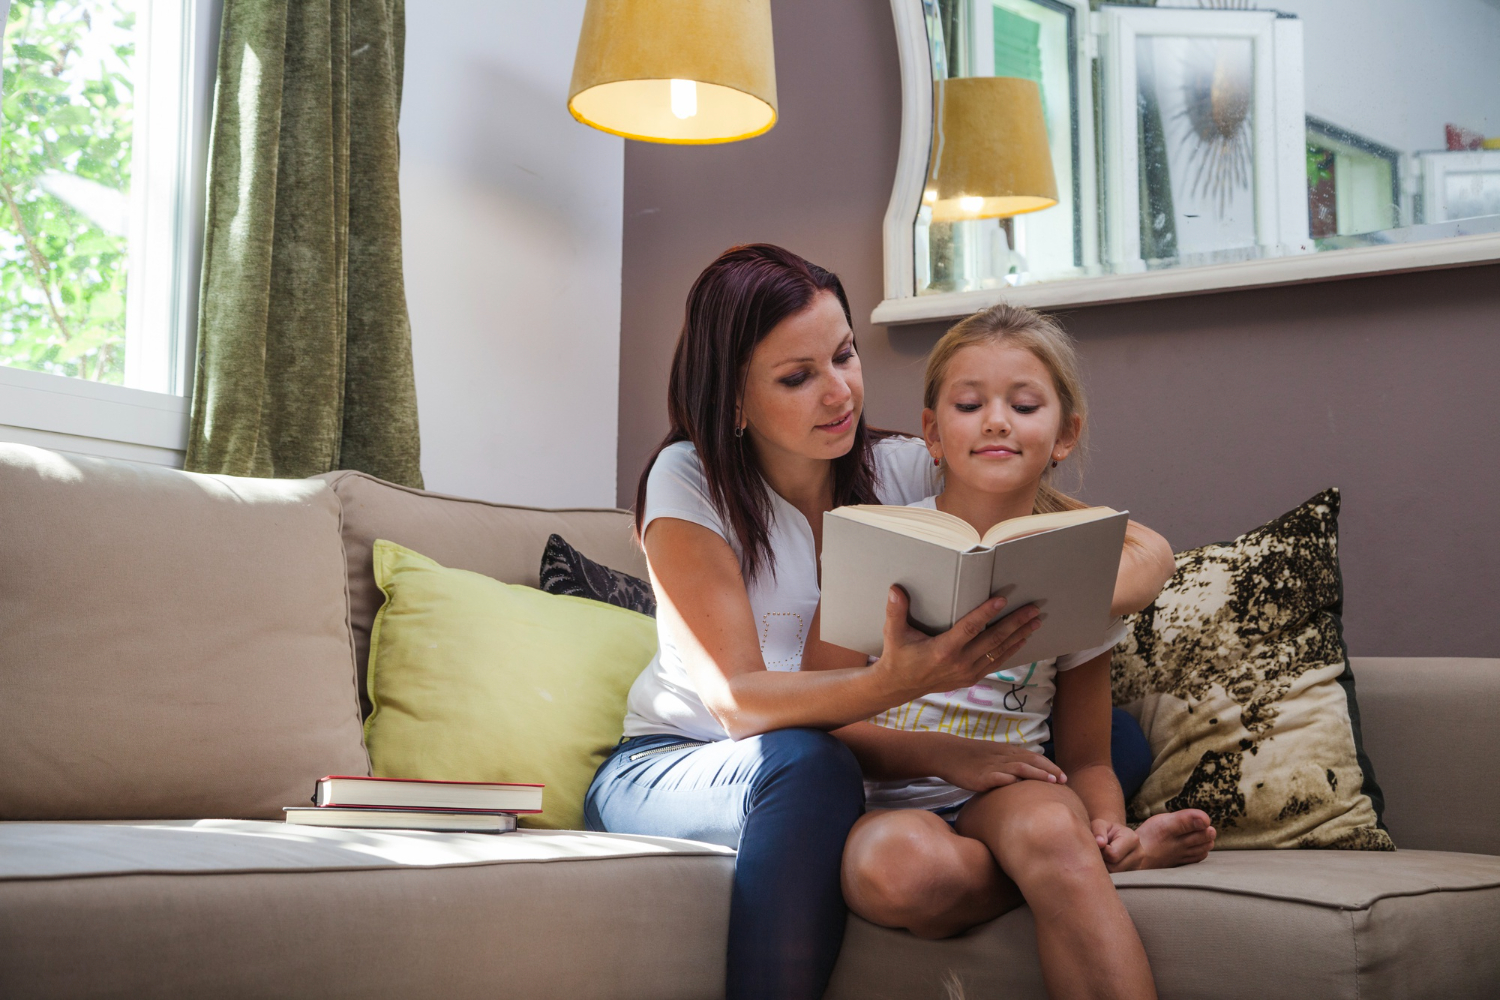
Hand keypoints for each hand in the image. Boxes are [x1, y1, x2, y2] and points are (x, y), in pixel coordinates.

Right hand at [872, 586, 1040, 701]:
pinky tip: (1022, 640)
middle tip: (1033, 609)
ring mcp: (967, 672)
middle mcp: (959, 662)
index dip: (986, 613)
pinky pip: (995, 663)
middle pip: (993, 640)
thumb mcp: (893, 633)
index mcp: (943, 650)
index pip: (970, 628)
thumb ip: (895, 611)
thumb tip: (895, 589)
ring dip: (1019, 636)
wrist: (899, 686)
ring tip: (1035, 622)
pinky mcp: (970, 678)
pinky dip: (1011, 651)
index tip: (1003, 600)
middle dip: (1015, 623)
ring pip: (999, 652)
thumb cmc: (898, 656)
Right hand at [932, 736, 1067, 791]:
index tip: (1064, 777)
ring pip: (1019, 767)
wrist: (946, 753)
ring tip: (1050, 781)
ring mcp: (992, 766)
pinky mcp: (981, 777)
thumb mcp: (992, 756)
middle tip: (1064, 780)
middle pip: (1031, 761)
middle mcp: (1002, 756)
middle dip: (1049, 770)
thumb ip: (1008, 764)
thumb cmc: (970, 758)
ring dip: (1036, 774)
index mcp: (1006, 751)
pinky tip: (1020, 785)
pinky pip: (998, 777)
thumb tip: (1025, 777)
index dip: (1050, 766)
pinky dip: (1010, 780)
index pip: (1033, 757)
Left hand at [1091, 818, 1142, 871]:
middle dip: (1102, 861)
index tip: (1099, 846)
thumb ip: (1098, 830)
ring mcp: (1139, 867)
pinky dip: (1110, 874)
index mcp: (1133, 839)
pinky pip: (1118, 880)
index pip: (1112, 854)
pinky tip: (1109, 864)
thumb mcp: (1101, 825)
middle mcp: (1140, 854)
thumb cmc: (1108, 832)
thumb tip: (1100, 843)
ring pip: (1115, 875)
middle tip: (1100, 853)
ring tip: (1104, 858)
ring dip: (1105, 868)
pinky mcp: (1135, 876)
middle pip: (1113, 867)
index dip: (1100, 851)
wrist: (1121, 840)